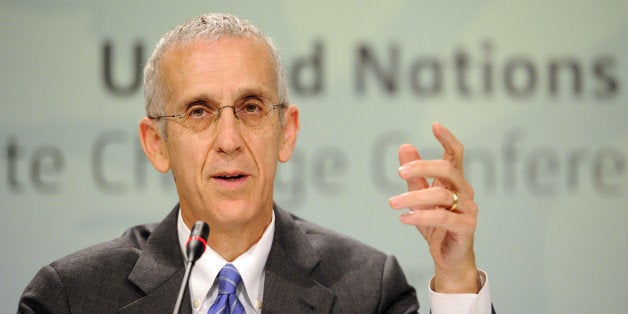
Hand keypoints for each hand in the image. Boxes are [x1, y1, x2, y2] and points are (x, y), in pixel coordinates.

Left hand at [389, 122, 478, 292]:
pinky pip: (443, 217)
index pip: (456, 154)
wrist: (448, 258)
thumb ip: (413, 175)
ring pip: (442, 195)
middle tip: (399, 172)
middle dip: (422, 167)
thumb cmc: (435, 225)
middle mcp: (465, 191)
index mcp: (455, 181)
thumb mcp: (419, 197)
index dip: (447, 138)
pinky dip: (421, 216)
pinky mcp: (467, 227)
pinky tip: (404, 218)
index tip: (434, 125)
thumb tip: (405, 146)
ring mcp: (469, 209)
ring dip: (413, 197)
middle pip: (448, 169)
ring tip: (392, 203)